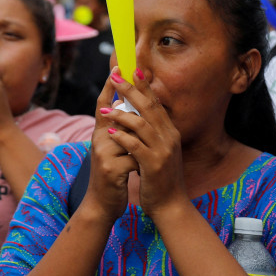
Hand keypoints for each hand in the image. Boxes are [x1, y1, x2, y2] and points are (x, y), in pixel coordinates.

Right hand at [80, 70, 137, 223]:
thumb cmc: (113, 174)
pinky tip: (144, 172)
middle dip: (128, 94)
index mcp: (101, 133)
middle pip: (116, 111)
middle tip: (139, 74)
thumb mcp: (114, 149)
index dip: (110, 85)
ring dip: (142, 141)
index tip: (118, 65)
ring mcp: (103, 154)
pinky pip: (135, 157)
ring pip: (131, 135)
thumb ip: (120, 129)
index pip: (104, 103)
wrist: (103, 205)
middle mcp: (98, 139)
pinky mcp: (111, 169)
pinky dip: (143, 163)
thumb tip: (128, 106)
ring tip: (148, 149)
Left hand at [98, 67, 187, 219]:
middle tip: (115, 77)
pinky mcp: (154, 165)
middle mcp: (169, 137)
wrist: (171, 206)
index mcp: (169, 131)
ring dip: (122, 114)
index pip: (155, 102)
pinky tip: (110, 132)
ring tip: (105, 110)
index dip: (143, 85)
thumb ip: (151, 132)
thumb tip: (139, 113)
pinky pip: (136, 145)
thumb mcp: (159, 151)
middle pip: (149, 107)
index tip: (130, 69)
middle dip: (131, 90)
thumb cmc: (160, 178)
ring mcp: (163, 151)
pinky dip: (123, 137)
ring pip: (141, 124)